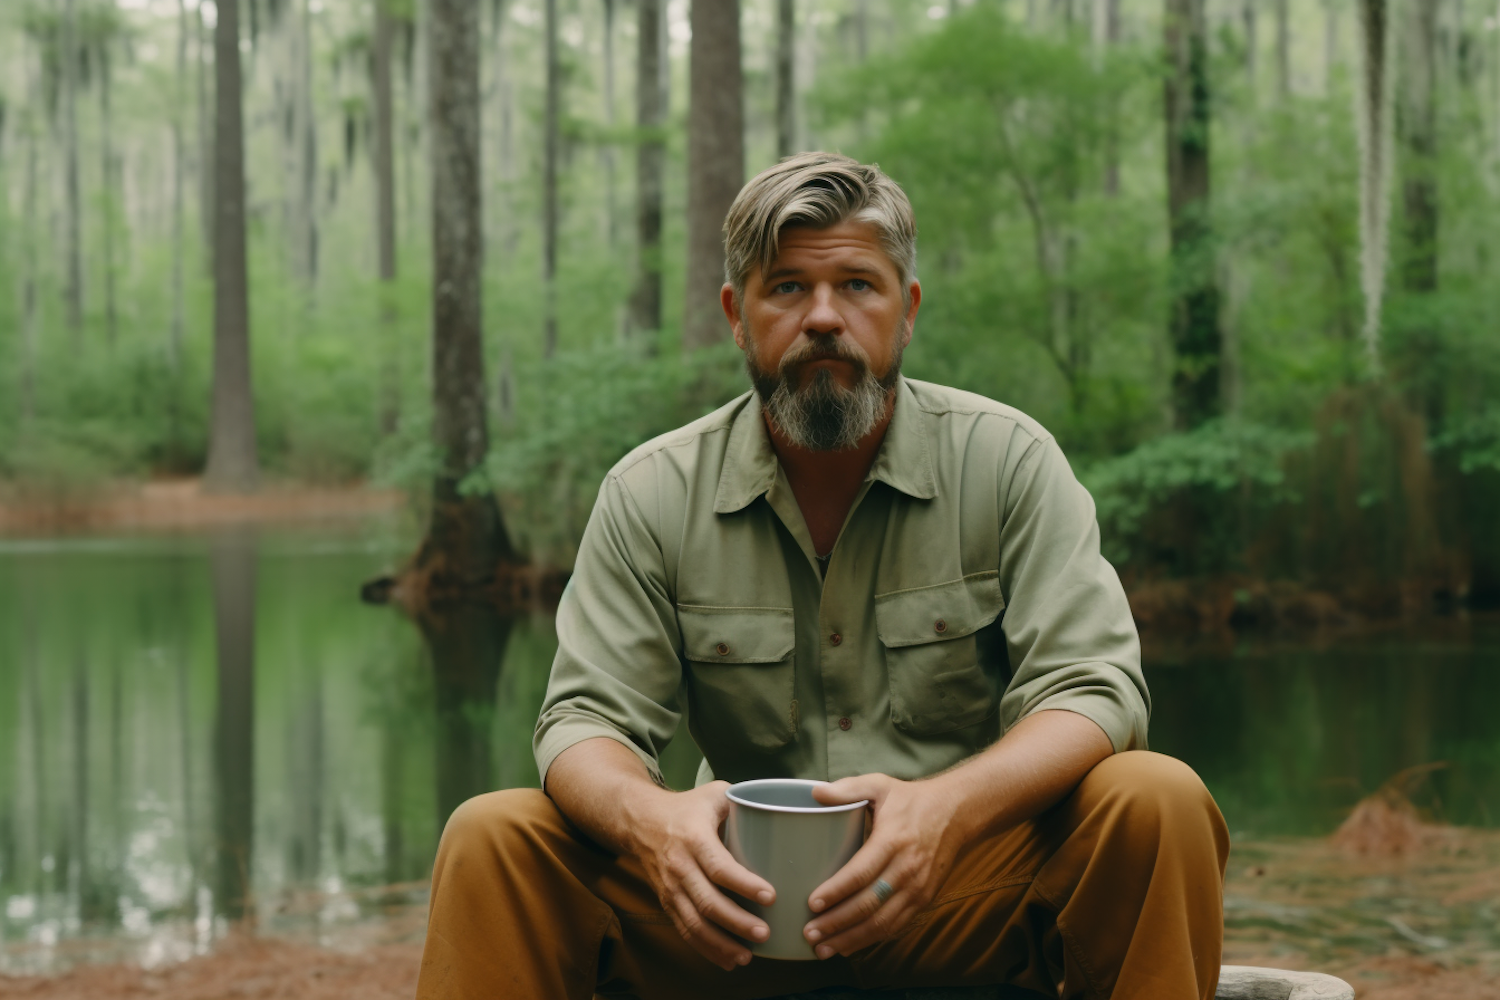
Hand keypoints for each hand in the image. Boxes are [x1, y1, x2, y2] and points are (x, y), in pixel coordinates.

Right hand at [629, 780, 778, 970]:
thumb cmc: (687, 806)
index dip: (744, 884)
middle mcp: (679, 865)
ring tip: (748, 955)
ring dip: (722, 943)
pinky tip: (728, 960)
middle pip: (707, 902)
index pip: (719, 866)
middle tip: (765, 932)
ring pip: (694, 922)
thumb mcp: (714, 794)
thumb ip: (746, 803)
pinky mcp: (667, 902)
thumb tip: (785, 815)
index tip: (771, 896)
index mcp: (694, 837)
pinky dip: (706, 949)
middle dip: (737, 922)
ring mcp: (671, 887)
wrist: (640, 821)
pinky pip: (685, 930)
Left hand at [802, 773, 962, 958]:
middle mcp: (907, 869)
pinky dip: (872, 939)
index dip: (836, 891)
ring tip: (824, 949)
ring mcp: (918, 888)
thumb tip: (814, 791)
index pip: (861, 872)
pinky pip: (896, 925)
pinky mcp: (924, 899)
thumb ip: (847, 789)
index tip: (812, 904)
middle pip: (869, 905)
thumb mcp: (880, 785)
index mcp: (893, 840)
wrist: (957, 813)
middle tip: (809, 933)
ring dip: (852, 939)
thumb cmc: (912, 799)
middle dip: (837, 923)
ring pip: (882, 922)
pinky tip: (849, 945)